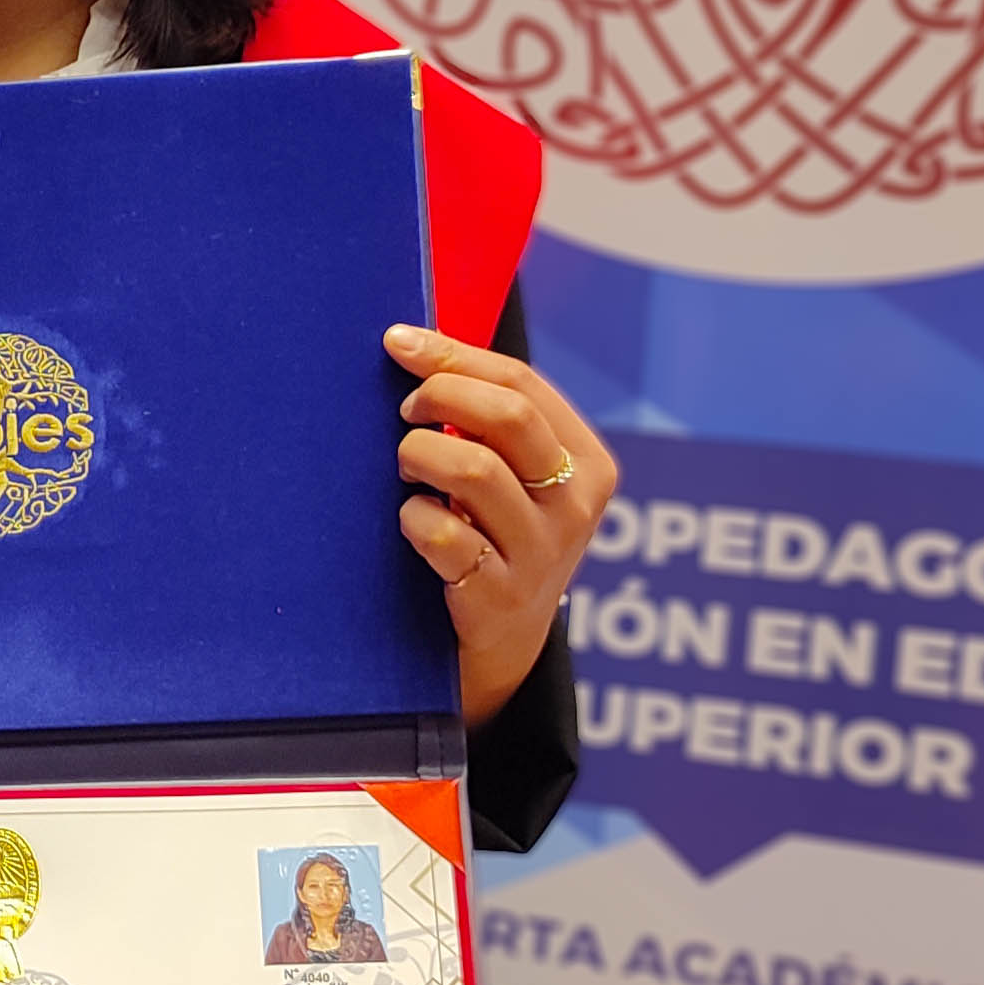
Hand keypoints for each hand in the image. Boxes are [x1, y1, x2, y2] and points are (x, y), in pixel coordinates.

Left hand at [385, 322, 616, 726]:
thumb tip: (409, 341)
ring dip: (419, 456)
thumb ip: (483, 418)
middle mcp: (576, 505)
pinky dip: (413, 518)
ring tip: (407, 470)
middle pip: (508, 416)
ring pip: (473, 470)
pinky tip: (411, 522)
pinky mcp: (500, 597)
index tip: (397, 343)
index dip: (453, 356)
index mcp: (586, 462)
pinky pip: (444, 536)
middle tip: (404, 413)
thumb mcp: (511, 476)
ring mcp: (542, 554)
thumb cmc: (491, 536)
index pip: (521, 383)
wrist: (497, 644)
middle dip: (439, 397)